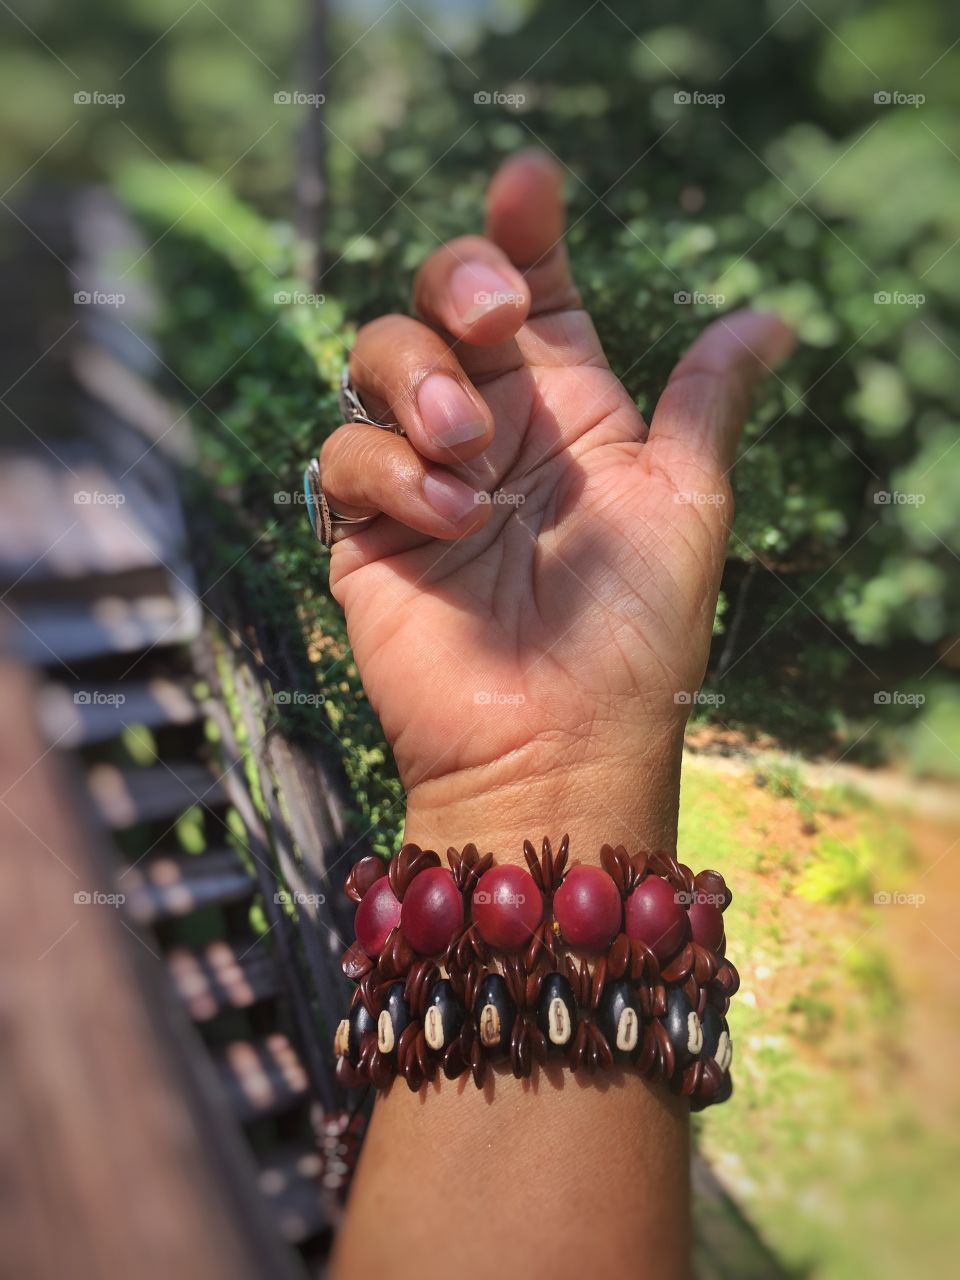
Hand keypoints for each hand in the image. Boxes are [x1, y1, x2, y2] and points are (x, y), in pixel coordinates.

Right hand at [321, 152, 792, 852]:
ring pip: (376, 358)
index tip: (529, 186)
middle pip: (437, 301)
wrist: (559, 743)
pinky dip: (391, 471)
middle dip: (456, 281)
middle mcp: (489, 429)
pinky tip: (447, 520)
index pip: (534, 292)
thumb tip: (772, 321)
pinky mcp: (365, 527)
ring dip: (420, 383)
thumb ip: (707, 402)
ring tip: (470, 453)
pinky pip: (346, 452)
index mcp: (567, 411)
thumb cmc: (635, 633)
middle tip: (493, 315)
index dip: (523, 230)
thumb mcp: (685, 503)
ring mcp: (420, 474)